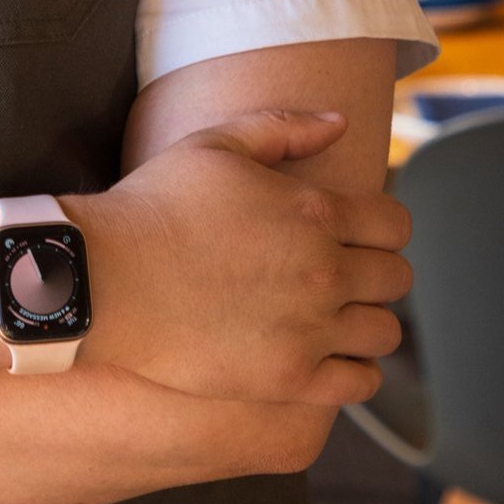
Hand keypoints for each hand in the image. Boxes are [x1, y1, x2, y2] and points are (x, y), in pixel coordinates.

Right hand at [72, 109, 410, 405]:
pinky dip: (354, 369)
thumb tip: (341, 121)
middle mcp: (325, 270)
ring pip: (384, 332)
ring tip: (333, 314)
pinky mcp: (291, 378)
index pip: (396, 224)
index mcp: (315, 211)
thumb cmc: (155, 206)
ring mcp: (311, 329)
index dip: (381, 226)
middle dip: (375, 270)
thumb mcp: (213, 145)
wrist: (107, 281)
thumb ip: (284, 127)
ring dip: (366, 320)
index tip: (356, 232)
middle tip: (340, 271)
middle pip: (396, 278)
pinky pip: (360, 382)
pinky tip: (325, 355)